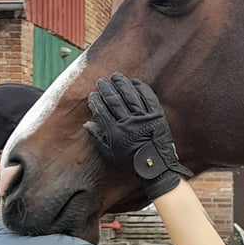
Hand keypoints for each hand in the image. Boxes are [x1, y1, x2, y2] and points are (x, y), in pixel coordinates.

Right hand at [85, 73, 192, 200]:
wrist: (157, 168)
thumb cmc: (132, 163)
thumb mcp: (112, 155)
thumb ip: (98, 139)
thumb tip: (87, 124)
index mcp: (116, 133)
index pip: (102, 111)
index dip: (96, 101)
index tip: (92, 94)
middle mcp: (129, 123)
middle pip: (114, 100)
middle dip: (106, 89)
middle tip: (101, 81)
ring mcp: (144, 118)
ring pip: (130, 95)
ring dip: (121, 84)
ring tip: (115, 76)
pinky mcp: (157, 116)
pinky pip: (148, 97)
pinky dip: (141, 88)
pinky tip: (135, 82)